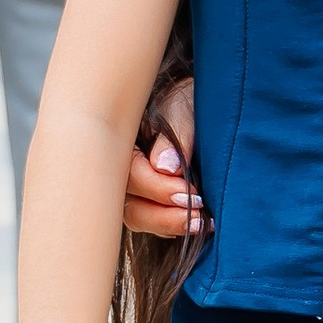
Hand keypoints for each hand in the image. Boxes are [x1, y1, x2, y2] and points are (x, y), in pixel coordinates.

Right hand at [124, 74, 201, 244]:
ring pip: (138, 218)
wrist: (199, 99)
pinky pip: (152, 221)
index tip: (192, 192)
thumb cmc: (187, 97)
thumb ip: (175, 135)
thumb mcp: (183, 107)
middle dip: (163, 216)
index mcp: (120, 141)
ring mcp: (132, 186)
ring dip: (169, 225)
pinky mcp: (150, 199)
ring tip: (202, 222)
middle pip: (128, 205)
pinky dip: (172, 225)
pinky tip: (197, 222)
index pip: (130, 175)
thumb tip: (165, 167)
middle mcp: (119, 167)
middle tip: (198, 217)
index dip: (158, 189)